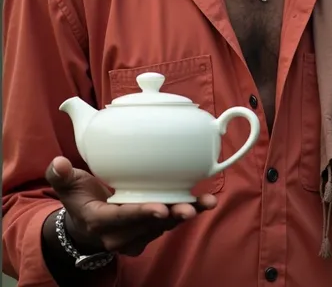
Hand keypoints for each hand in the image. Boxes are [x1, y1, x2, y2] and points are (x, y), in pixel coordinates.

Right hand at [45, 156, 216, 256]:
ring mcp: (137, 235)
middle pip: (149, 226)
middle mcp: (120, 234)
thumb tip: (59, 163)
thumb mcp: (67, 186)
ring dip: (185, 214)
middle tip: (190, 208)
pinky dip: (188, 211)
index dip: (141, 214)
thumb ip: (60, 175)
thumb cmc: (79, 197)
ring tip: (205, 202)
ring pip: (164, 226)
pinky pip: (169, 223)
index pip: (123, 219)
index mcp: (100, 222)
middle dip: (170, 216)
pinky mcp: (150, 232)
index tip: (160, 208)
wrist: (86, 222)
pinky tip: (206, 201)